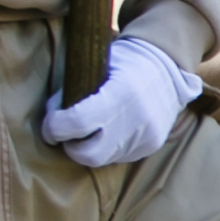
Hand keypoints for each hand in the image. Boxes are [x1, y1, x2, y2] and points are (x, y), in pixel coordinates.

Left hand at [38, 34, 203, 168]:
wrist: (169, 67)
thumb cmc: (126, 62)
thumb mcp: (98, 65)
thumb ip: (74, 90)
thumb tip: (53, 112)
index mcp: (121, 93)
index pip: (77, 123)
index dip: (55, 127)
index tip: (50, 123)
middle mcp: (136, 119)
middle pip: (88, 154)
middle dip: (70, 146)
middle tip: (66, 133)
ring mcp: (146, 137)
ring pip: (103, 159)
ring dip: (89, 148)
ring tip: (90, 129)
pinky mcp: (150, 146)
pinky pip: (118, 157)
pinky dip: (107, 147)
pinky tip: (109, 130)